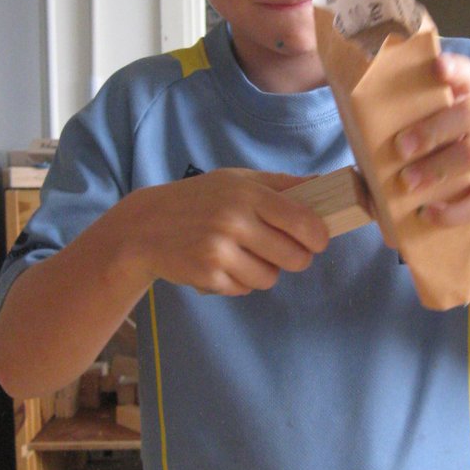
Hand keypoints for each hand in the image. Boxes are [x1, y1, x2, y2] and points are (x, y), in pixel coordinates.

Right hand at [119, 169, 330, 295]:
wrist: (145, 226)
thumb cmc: (199, 199)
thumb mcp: (237, 180)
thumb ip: (281, 184)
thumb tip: (324, 182)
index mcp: (247, 194)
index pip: (303, 222)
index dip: (319, 237)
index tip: (318, 240)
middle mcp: (234, 221)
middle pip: (295, 257)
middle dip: (295, 258)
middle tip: (281, 251)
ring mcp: (219, 251)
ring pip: (270, 278)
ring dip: (263, 271)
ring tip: (241, 254)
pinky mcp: (207, 276)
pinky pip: (244, 289)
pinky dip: (239, 282)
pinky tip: (220, 264)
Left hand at [392, 51, 469, 226]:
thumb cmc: (459, 146)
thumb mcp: (444, 131)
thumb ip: (408, 140)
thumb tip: (359, 177)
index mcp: (465, 96)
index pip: (465, 72)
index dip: (454, 67)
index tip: (437, 67)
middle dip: (433, 129)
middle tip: (401, 147)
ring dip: (438, 167)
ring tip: (408, 182)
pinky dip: (456, 209)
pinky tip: (429, 213)